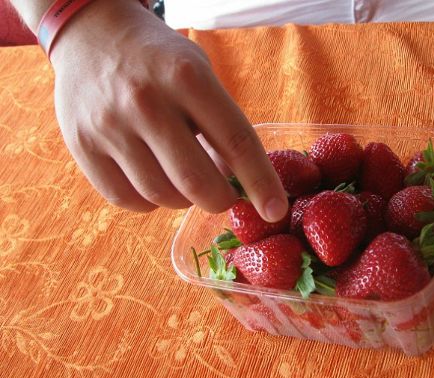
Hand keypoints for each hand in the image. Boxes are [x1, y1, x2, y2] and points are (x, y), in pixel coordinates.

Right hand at [49, 0, 287, 220]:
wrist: (91, 34)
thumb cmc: (158, 59)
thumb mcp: (198, 72)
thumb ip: (220, 123)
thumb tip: (239, 181)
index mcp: (186, 77)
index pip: (237, 142)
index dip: (261, 183)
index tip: (276, 211)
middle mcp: (146, 102)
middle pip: (197, 182)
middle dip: (220, 200)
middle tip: (224, 196)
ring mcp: (109, 126)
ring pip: (162, 195)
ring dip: (184, 200)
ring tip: (185, 179)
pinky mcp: (81, 146)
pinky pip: (127, 199)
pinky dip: (150, 202)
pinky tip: (154, 180)